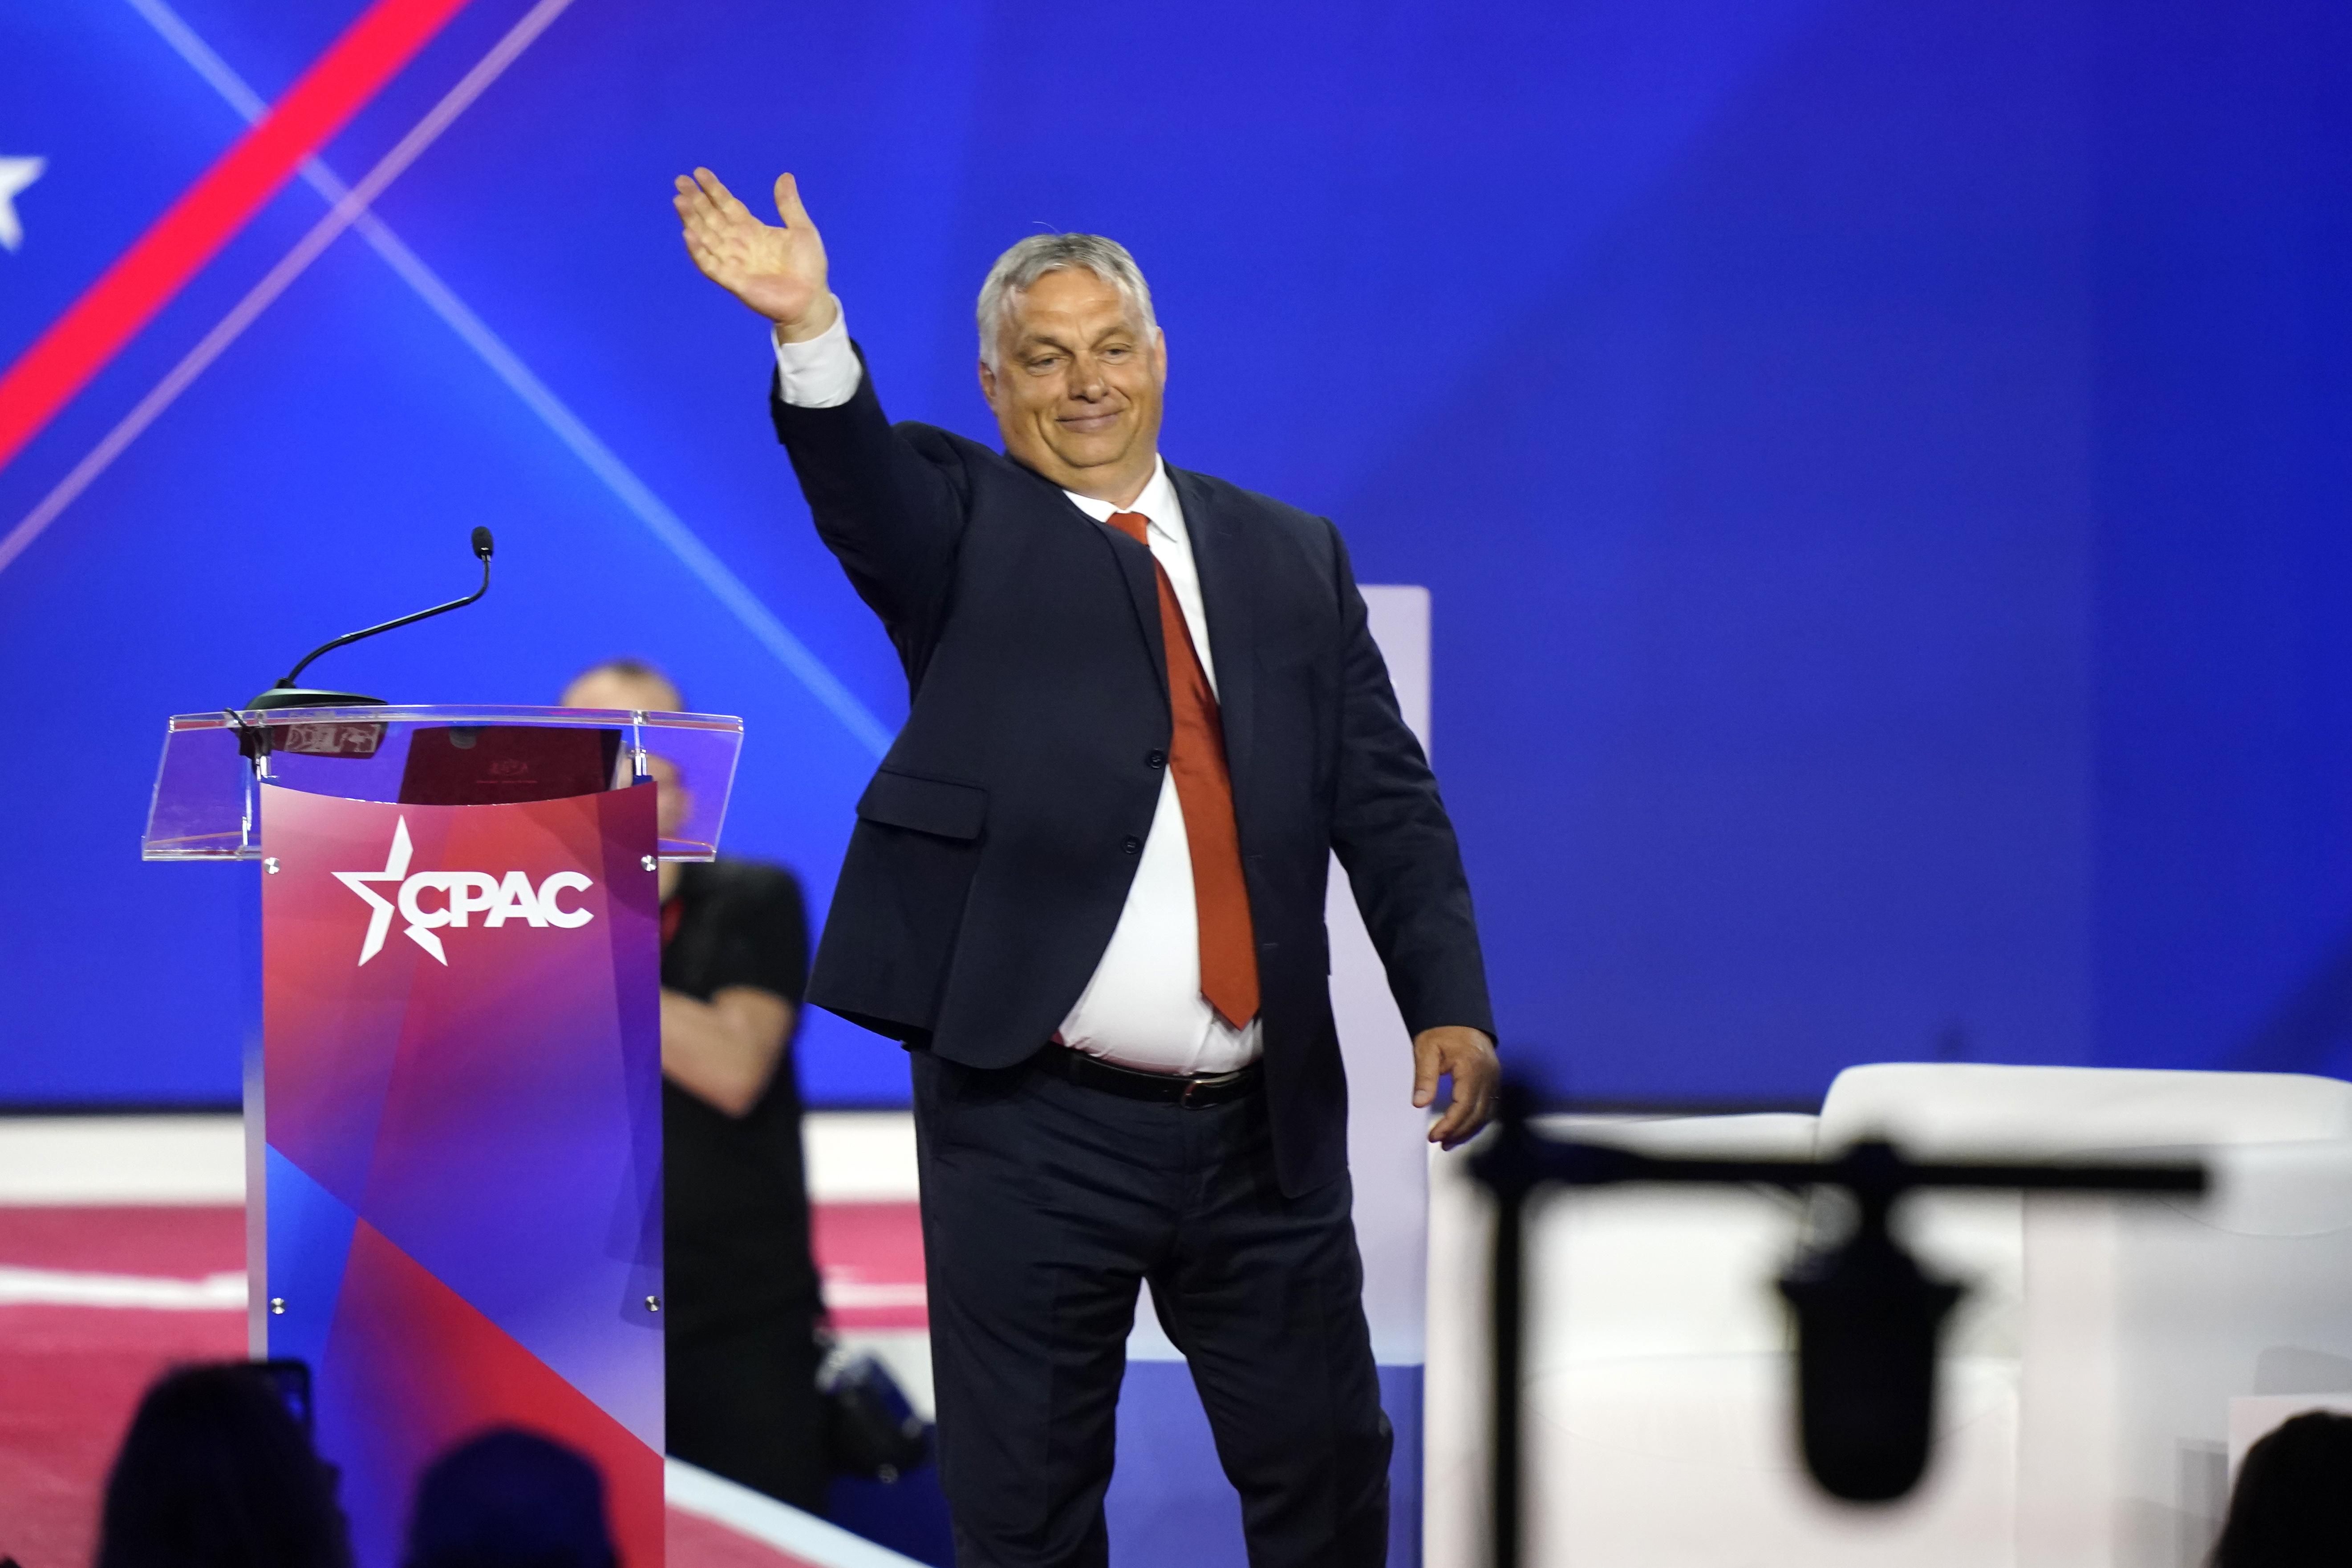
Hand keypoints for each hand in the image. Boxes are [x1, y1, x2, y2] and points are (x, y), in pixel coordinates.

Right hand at [672, 167, 836, 339]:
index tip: (699, 172)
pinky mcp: (732, 280)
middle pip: (711, 217)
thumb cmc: (808, 267)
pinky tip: (688, 234)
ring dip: (692, 219)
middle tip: (680, 180)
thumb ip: (788, 204)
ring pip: (706, 236)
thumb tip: (785, 175)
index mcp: (753, 229)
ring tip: (679, 200)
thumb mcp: (801, 229)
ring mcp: (733, 261)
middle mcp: (738, 243)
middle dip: (696, 199)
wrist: (811, 299)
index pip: (728, 205)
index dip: (714, 189)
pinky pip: (709, 264)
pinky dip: (698, 250)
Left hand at [1412, 1025, 1498, 1148]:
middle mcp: (1488, 1074)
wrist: (1459, 1016)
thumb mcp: (1426, 1050)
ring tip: (1449, 1141)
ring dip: (1469, 1130)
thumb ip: (1424, 1077)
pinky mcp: (1493, 1079)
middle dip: (1459, 1132)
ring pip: (1486, 1113)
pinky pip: (1489, 1106)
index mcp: (1472, 1067)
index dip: (1450, 1125)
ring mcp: (1493, 1077)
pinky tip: (1464, 1128)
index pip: (1464, 1105)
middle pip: (1478, 1113)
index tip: (1434, 1136)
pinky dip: (1477, 1120)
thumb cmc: (1441, 1031)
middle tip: (1440, 1142)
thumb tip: (1419, 1103)